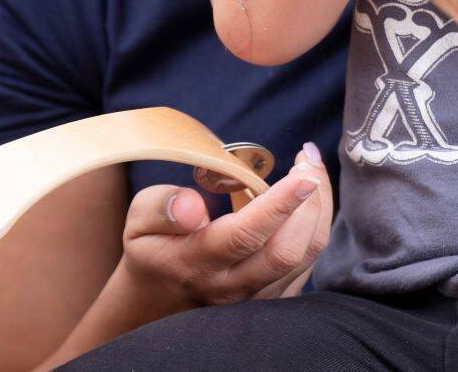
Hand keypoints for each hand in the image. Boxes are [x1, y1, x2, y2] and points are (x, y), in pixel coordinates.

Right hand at [119, 145, 332, 309]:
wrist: (158, 299)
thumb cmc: (152, 247)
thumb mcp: (138, 222)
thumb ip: (160, 208)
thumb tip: (192, 206)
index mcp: (194, 264)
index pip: (243, 237)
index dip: (278, 204)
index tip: (302, 173)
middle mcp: (230, 288)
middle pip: (285, 252)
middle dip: (308, 202)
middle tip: (307, 159)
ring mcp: (255, 298)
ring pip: (304, 258)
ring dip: (319, 210)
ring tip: (312, 168)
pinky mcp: (273, 298)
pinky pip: (308, 264)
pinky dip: (316, 226)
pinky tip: (308, 197)